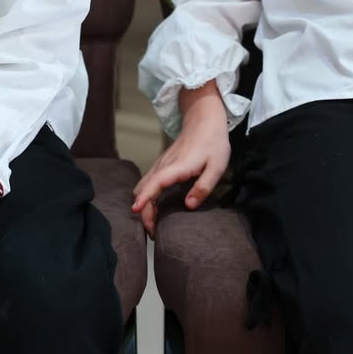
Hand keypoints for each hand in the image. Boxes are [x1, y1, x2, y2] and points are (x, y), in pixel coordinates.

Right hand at [131, 83, 230, 236]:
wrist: (204, 120)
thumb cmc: (213, 143)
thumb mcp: (216, 167)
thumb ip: (203, 187)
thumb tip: (188, 205)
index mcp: (177, 166)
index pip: (156, 183)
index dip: (145, 198)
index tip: (135, 210)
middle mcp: (164, 165)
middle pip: (144, 189)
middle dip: (143, 211)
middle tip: (153, 233)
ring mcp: (161, 164)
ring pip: (143, 186)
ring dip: (144, 205)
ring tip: (153, 225)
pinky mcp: (162, 165)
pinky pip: (148, 182)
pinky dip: (146, 197)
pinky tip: (153, 208)